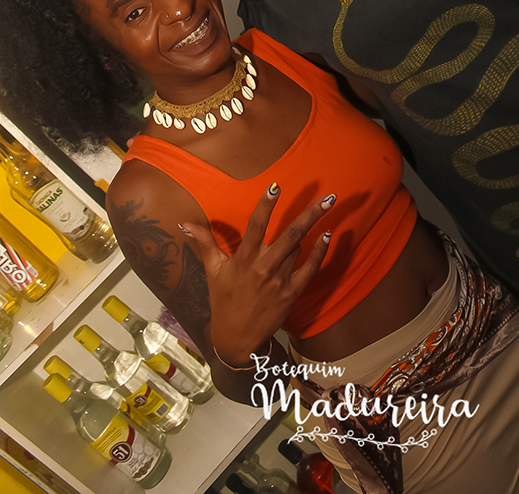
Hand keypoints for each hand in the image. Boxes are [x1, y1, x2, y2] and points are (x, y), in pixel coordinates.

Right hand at [180, 184, 333, 366]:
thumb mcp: (213, 270)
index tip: (276, 186)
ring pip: (298, 249)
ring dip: (312, 228)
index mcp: (243, 259)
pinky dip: (320, 252)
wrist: (236, 339)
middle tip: (328, 196)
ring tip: (327, 205)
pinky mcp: (291, 293)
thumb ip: (204, 243)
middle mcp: (263, 268)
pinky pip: (310, 269)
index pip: (255, 226)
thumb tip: (185, 223)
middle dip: (310, 215)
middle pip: (289, 236)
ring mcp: (279, 281)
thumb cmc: (223, 300)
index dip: (265, 205)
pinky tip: (328, 235)